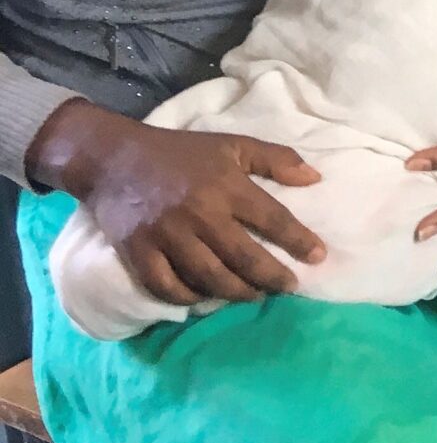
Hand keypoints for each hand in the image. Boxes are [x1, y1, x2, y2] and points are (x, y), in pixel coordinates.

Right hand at [32, 102, 323, 306]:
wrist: (112, 158)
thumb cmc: (179, 152)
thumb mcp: (232, 144)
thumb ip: (275, 159)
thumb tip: (315, 178)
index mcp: (226, 185)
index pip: (272, 218)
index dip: (298, 240)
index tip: (318, 256)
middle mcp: (199, 213)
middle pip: (243, 257)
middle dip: (272, 277)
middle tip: (289, 287)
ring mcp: (166, 235)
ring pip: (208, 277)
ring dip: (237, 292)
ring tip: (255, 295)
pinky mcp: (138, 251)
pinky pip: (167, 286)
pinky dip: (188, 297)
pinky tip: (205, 297)